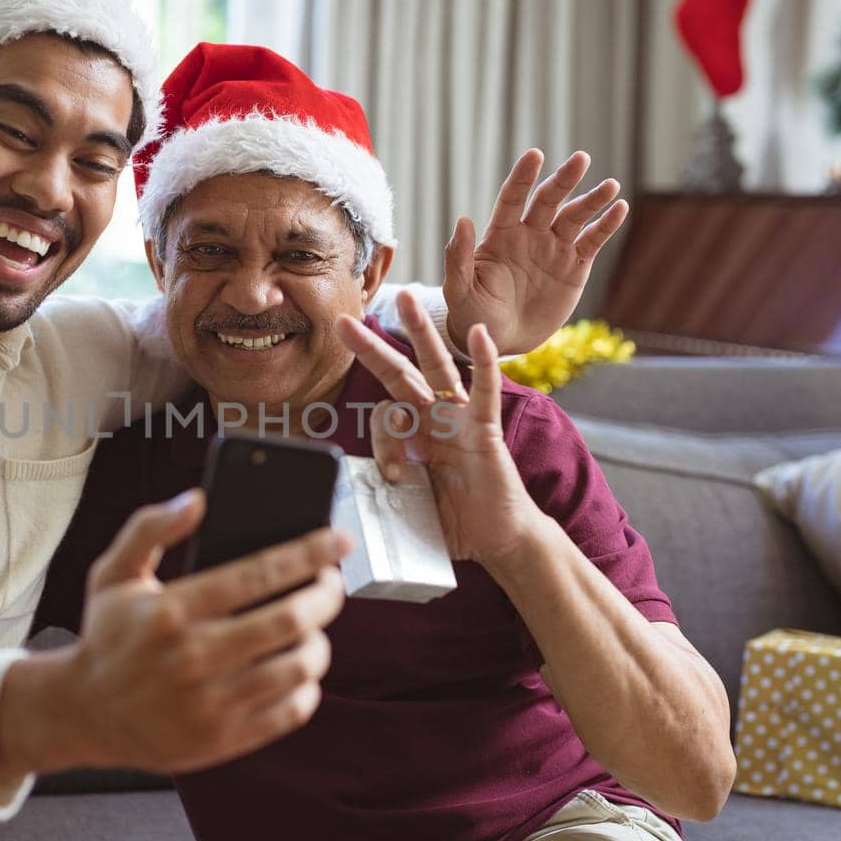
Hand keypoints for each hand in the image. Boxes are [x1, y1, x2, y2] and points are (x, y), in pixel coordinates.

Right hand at [0, 491, 350, 777]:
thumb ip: (149, 527)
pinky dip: (307, 687)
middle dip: (325, 595)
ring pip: (297, 666)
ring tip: (314, 628)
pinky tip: (298, 670)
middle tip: (331, 584)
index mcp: (171, 611)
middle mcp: (193, 657)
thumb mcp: (113, 573)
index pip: (258, 574)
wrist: (84, 713)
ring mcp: (210, 703)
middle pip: (289, 620)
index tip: (337, 540)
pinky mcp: (223, 739)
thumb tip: (198, 500)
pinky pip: (290, 711)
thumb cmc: (108, 636)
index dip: (308, 553)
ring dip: (319, 642)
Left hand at [337, 290, 544, 567]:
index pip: (383, 415)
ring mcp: (460, 420)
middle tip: (344, 321)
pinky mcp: (486, 429)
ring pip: (438, 368)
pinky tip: (479, 332)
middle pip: (400, 373)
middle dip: (372, 347)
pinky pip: (484, 390)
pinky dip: (484, 360)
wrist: (496, 541)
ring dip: (422, 332)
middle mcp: (434, 420)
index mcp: (413, 435)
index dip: (380, 440)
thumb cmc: (454, 523)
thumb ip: (382, 493)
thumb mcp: (408, 505)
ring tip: (407, 299)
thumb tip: (351, 502)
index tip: (391, 475)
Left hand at [444, 149, 627, 355]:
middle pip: (549, 200)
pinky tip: (619, 209)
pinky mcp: (575, 266)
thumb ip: (458, 257)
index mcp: (500, 235)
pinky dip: (606, 225)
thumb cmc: (474, 313)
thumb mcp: (460, 290)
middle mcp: (529, 234)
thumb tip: (463, 219)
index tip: (534, 155)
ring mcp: (554, 248)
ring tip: (610, 186)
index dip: (522, 177)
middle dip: (564, 179)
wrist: (502, 340)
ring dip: (592, 200)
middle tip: (581, 159)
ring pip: (575, 216)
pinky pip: (592, 241)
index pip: (512, 198)